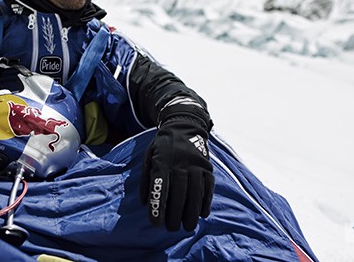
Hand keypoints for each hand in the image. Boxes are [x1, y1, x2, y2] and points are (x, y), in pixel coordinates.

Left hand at [140, 116, 213, 230]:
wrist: (184, 125)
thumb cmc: (163, 145)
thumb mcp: (149, 155)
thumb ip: (146, 178)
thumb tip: (144, 202)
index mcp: (162, 159)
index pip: (159, 185)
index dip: (158, 205)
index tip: (156, 222)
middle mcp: (180, 162)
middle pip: (179, 191)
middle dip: (175, 213)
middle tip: (171, 228)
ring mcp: (196, 164)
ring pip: (195, 191)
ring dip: (191, 212)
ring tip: (187, 227)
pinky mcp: (207, 166)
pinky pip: (208, 186)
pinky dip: (206, 201)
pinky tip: (202, 214)